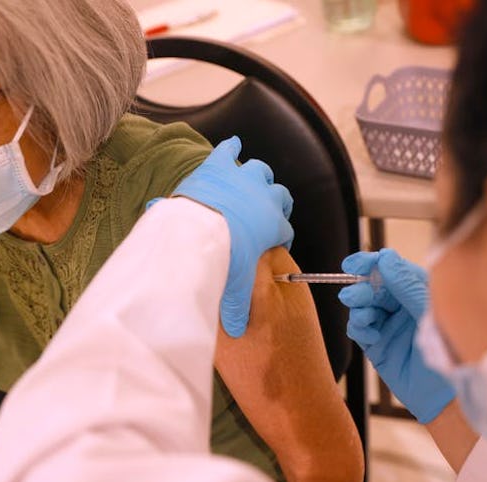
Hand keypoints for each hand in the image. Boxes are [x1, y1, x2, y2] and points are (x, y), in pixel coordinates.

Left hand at [171, 137, 293, 337]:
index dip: (278, 236)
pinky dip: (229, 147)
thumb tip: (234, 331)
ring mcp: (244, 178)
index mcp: (273, 224)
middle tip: (263, 212)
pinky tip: (229, 146)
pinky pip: (229, 148)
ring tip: (249, 184)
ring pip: (260, 170)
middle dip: (274, 203)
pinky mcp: (221, 164)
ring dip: (256, 177)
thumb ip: (235, 304)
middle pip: (279, 195)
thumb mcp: (233, 284)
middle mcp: (265, 197)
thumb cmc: (223, 254)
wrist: (201, 226)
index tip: (268, 243)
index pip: (284, 230)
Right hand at [338, 249, 454, 422]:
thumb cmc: (450, 348)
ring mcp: (388, 324)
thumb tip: (384, 257)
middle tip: (355, 296)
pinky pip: (358, 329)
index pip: (390, 268)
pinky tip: (372, 335)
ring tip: (365, 318)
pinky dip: (359, 328)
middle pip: (371, 286)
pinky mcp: (376, 344)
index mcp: (418, 290)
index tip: (353, 264)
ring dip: (358, 308)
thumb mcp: (429, 310)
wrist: (447, 393)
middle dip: (360, 288)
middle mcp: (401, 304)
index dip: (370, 263)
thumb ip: (405, 284)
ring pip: (361, 305)